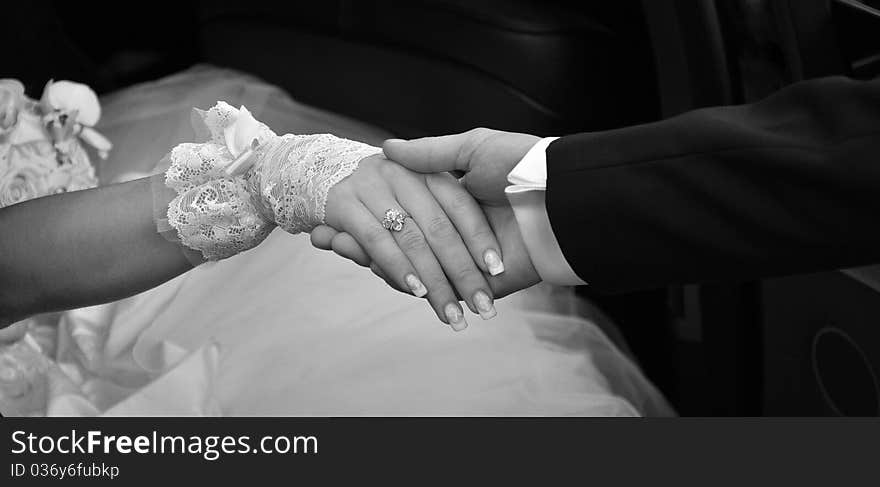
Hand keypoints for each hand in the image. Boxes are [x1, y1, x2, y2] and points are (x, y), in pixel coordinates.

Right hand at [313, 128, 543, 298]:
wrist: (564, 204)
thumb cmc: (521, 167)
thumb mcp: (474, 149)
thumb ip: (432, 155)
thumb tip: (389, 147)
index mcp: (454, 199)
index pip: (404, 209)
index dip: (372, 207)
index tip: (335, 208)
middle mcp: (455, 230)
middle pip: (398, 239)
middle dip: (360, 238)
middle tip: (321, 235)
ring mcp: (463, 259)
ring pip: (405, 263)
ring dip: (366, 256)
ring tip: (326, 243)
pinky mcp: (476, 283)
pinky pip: (429, 285)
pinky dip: (393, 275)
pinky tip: (358, 260)